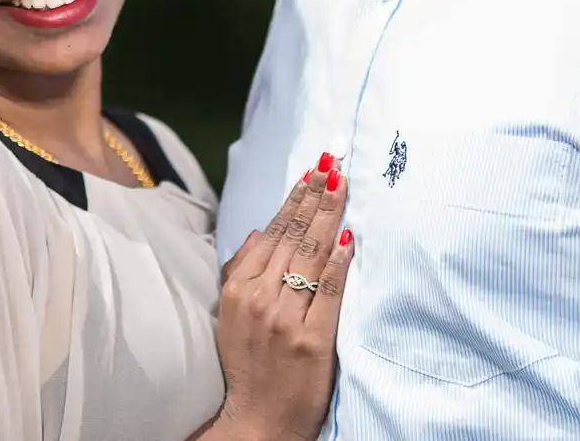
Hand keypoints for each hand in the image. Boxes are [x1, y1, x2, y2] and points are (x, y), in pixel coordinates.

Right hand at [203, 159, 354, 440]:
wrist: (257, 420)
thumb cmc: (247, 365)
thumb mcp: (231, 315)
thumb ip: (241, 270)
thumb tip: (261, 230)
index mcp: (237, 289)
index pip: (272, 233)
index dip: (293, 200)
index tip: (311, 173)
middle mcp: (259, 298)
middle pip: (293, 237)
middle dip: (314, 197)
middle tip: (332, 165)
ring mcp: (285, 320)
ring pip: (310, 257)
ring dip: (328, 217)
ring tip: (341, 186)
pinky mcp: (312, 341)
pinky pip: (328, 292)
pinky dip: (338, 263)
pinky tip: (348, 238)